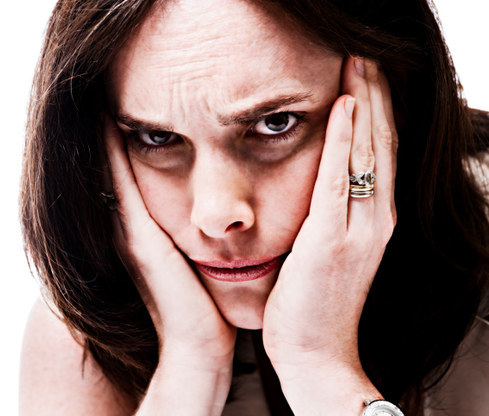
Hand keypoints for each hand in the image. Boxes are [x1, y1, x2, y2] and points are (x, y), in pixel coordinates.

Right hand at [104, 116, 235, 369]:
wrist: (198, 351)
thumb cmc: (205, 309)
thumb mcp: (196, 262)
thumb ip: (194, 234)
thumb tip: (217, 209)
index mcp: (145, 230)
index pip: (127, 174)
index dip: (118, 139)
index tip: (120, 102)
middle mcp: (131, 228)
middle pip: (110, 167)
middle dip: (105, 129)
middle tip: (99, 85)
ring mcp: (131, 235)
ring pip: (110, 171)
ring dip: (103, 134)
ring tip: (97, 92)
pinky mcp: (141, 243)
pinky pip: (122, 188)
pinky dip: (111, 155)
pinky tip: (107, 122)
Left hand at [262, 58, 396, 411]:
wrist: (315, 354)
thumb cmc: (313, 305)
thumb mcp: (326, 253)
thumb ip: (327, 217)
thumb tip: (315, 185)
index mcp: (373, 222)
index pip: (377, 154)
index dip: (374, 111)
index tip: (363, 76)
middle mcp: (375, 220)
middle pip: (379, 144)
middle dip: (374, 95)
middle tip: (364, 55)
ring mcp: (358, 231)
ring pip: (367, 153)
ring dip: (364, 103)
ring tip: (358, 64)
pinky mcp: (331, 242)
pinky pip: (338, 180)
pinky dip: (343, 141)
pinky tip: (344, 108)